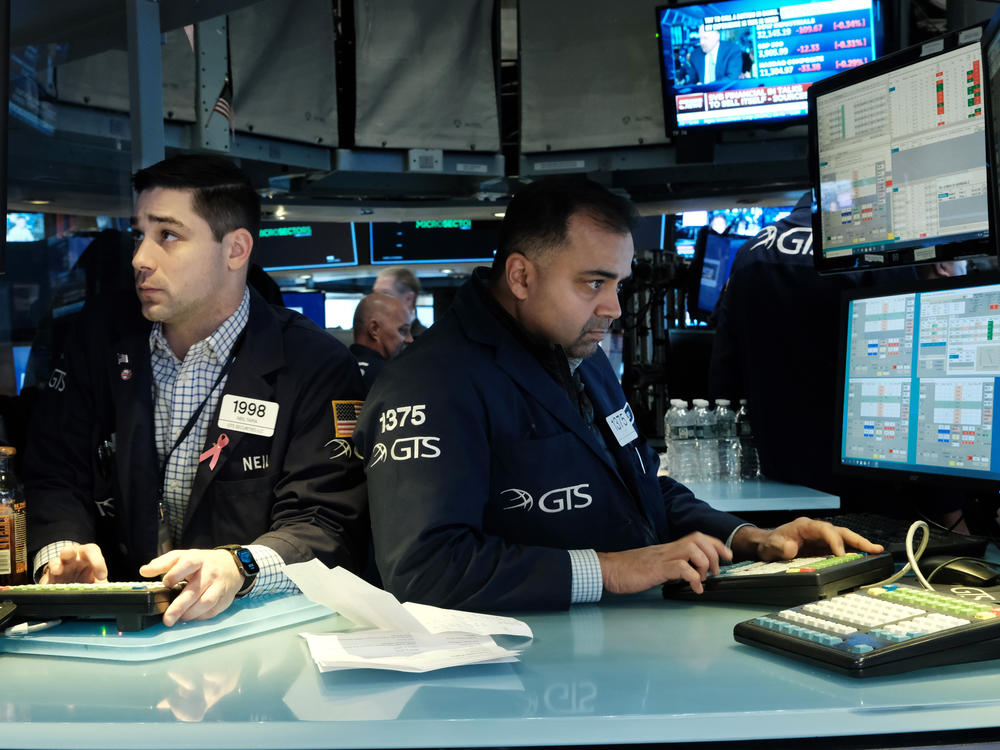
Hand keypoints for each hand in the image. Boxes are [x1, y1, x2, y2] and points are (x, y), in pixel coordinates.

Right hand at [40, 544, 107, 583]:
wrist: (72, 587)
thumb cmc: (87, 580)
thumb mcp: (97, 582)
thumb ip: (102, 586)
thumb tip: (109, 593)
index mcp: (86, 556)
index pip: (92, 551)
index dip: (97, 561)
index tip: (102, 576)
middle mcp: (71, 559)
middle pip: (69, 550)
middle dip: (69, 552)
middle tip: (69, 555)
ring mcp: (58, 568)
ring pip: (55, 561)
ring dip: (56, 564)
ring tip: (57, 570)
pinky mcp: (49, 580)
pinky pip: (46, 579)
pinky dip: (47, 582)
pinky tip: (50, 586)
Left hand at [139, 549, 242, 626]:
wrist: (233, 565)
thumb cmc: (204, 562)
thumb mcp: (184, 556)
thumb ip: (163, 563)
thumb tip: (144, 571)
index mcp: (198, 560)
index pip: (188, 564)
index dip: (176, 574)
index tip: (165, 583)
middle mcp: (210, 573)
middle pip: (195, 590)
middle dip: (180, 606)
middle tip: (167, 619)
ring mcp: (219, 586)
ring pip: (206, 603)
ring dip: (190, 614)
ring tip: (177, 619)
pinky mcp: (225, 598)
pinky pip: (212, 611)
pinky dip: (200, 617)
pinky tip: (191, 617)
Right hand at [597, 532, 731, 594]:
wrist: (609, 570)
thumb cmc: (628, 569)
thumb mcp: (654, 565)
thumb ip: (670, 566)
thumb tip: (686, 574)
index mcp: (668, 548)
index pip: (697, 537)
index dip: (715, 544)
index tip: (727, 555)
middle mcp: (668, 549)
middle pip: (698, 539)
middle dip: (714, 553)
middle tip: (716, 571)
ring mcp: (662, 558)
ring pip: (692, 549)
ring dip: (704, 564)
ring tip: (704, 578)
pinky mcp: (656, 569)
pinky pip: (681, 568)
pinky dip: (693, 577)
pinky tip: (695, 588)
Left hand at [732, 517, 884, 561]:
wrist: (767, 545)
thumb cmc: (770, 544)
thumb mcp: (770, 546)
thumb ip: (779, 547)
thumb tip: (790, 547)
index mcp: (805, 526)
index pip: (825, 530)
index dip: (834, 541)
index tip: (841, 554)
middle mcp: (816, 529)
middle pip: (840, 531)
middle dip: (857, 540)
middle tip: (874, 548)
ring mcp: (820, 538)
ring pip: (844, 538)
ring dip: (860, 545)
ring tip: (877, 551)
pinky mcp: (823, 546)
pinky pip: (841, 547)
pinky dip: (853, 551)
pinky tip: (864, 556)